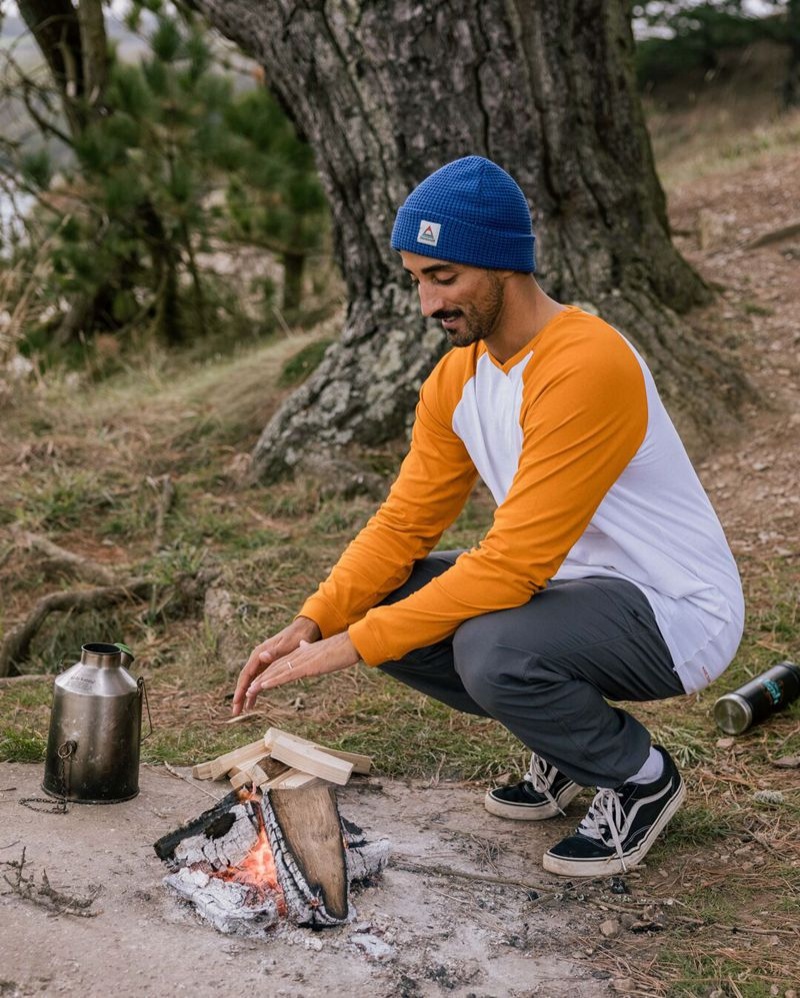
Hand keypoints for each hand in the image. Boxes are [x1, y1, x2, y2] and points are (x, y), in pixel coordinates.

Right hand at [232, 616, 320, 715]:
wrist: (304, 628)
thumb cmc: (297, 636)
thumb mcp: (288, 644)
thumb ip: (275, 651)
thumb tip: (261, 656)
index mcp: (260, 653)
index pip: (246, 674)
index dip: (241, 688)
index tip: (237, 701)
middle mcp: (259, 658)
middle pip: (246, 679)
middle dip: (240, 695)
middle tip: (235, 711)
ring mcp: (263, 662)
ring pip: (251, 681)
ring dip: (246, 695)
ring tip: (241, 711)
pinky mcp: (269, 665)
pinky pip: (258, 680)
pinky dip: (255, 691)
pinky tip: (252, 702)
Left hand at [244, 632, 359, 708]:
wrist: (351, 644)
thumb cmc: (340, 649)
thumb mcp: (321, 650)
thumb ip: (310, 649)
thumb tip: (303, 645)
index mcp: (300, 653)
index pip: (279, 665)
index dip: (267, 674)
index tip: (256, 683)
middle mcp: (297, 655)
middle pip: (274, 669)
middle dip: (259, 681)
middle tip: (246, 692)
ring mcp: (301, 660)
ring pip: (276, 672)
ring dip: (261, 683)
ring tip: (248, 692)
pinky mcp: (306, 666)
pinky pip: (286, 674)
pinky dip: (272, 680)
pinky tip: (262, 686)